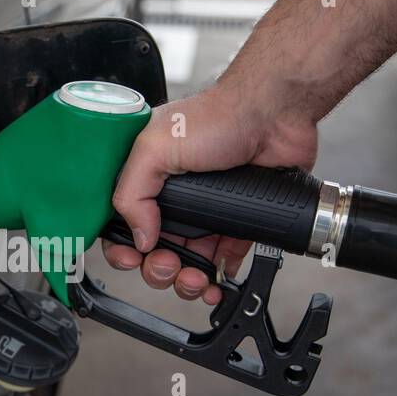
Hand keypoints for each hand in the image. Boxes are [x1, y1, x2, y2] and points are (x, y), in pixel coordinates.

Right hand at [106, 83, 318, 303]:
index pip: (121, 223)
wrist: (275, 115)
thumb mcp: (155, 147)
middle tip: (169, 266)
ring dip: (186, 280)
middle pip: (152, 250)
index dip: (122, 248)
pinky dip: (218, 275)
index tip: (132, 259)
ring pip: (186, 261)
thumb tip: (139, 237)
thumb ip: (132, 193)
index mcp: (146, 176)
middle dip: (157, 269)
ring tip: (195, 280)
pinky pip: (222, 258)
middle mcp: (173, 195)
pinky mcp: (236, 219)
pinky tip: (217, 279)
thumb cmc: (219, 116)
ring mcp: (205, 209)